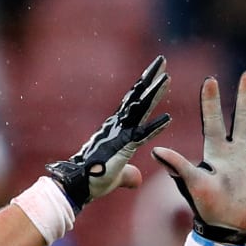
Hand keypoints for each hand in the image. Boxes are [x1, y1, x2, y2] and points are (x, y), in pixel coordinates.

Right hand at [45, 55, 170, 209]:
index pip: (135, 104)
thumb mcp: (116, 176)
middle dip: (150, 79)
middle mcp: (117, 126)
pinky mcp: (121, 148)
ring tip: (167, 77)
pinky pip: (141, 135)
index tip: (157, 73)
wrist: (76, 186)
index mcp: (117, 129)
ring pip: (140, 109)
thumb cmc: (93, 180)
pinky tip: (169, 118)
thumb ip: (128, 174)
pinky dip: (155, 128)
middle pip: (137, 98)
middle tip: (162, 60)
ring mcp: (119, 134)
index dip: (146, 88)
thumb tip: (137, 179)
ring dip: (154, 94)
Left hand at [150, 71, 245, 241]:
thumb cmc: (205, 206)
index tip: (210, 80)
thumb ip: (178, 166)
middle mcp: (237, 151)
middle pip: (242, 119)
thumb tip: (156, 150)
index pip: (212, 121)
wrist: (225, 228)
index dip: (211, 102)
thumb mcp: (192, 183)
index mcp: (216, 151)